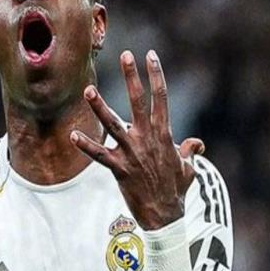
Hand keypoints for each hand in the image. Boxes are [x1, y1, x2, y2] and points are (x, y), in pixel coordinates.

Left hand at [70, 50, 203, 229]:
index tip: (150, 56)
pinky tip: (72, 135)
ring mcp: (132, 152)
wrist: (165, 215)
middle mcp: (147, 138)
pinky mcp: (119, 168)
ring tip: (88, 89)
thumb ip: (190, 151)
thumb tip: (197, 144)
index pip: (161, 97)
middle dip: (132, 77)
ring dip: (100, 107)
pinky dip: (86, 145)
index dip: (156, 75)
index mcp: (163, 133)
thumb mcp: (187, 167)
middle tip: (126, 55)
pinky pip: (99, 155)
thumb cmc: (175, 188)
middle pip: (139, 101)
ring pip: (114, 124)